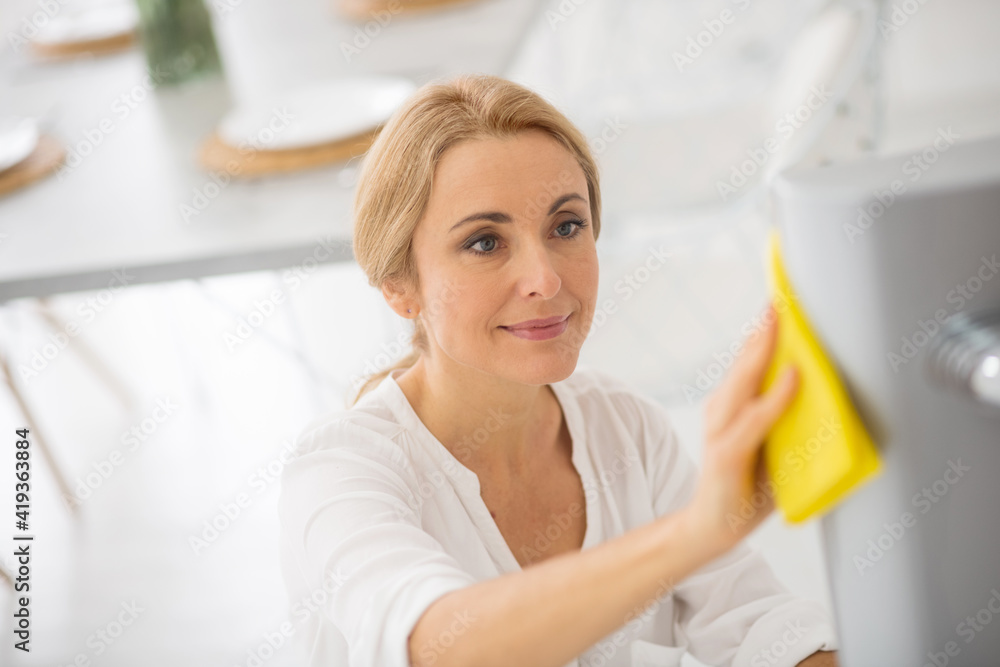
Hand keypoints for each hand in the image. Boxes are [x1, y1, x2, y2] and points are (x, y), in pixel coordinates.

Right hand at [680, 302, 798, 559]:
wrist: (711, 527)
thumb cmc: (743, 488)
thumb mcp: (766, 448)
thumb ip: (779, 423)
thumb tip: (816, 398)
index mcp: (730, 408)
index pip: (747, 365)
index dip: (762, 335)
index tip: (778, 305)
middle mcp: (721, 412)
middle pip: (744, 364)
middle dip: (763, 331)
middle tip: (778, 300)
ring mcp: (721, 431)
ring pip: (745, 381)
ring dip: (764, 350)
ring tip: (778, 323)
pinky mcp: (729, 452)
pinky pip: (758, 418)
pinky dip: (776, 396)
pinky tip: (792, 377)